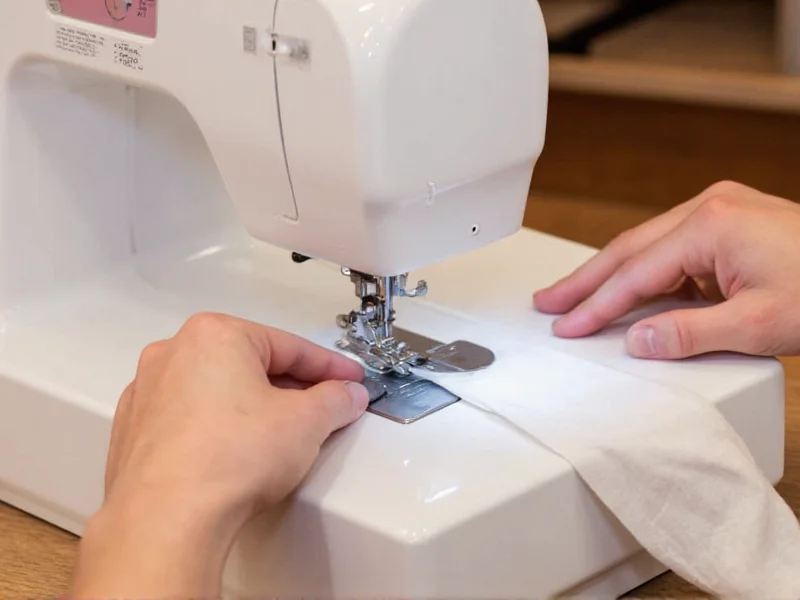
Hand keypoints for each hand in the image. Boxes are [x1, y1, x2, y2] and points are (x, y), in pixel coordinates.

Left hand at [70, 313, 367, 598]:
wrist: (168, 520)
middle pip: (250, 364)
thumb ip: (335, 400)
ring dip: (251, 407)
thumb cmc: (227, 460)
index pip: (288, 346)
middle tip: (321, 408)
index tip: (347, 379)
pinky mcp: (135, 431)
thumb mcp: (307, 423)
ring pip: (216, 390)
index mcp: (215, 335)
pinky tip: (235, 455)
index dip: (328, 366)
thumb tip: (345, 395)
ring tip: (279, 438)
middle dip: (289, 387)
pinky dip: (216, 428)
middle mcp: (174, 354)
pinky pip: (188, 418)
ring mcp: (148, 392)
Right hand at [533, 181, 799, 358]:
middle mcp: (711, 206)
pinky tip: (634, 292)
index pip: (635, 273)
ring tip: (577, 298)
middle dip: (586, 279)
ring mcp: (722, 209)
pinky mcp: (732, 221)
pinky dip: (649, 273)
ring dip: (613, 275)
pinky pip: (674, 247)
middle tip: (548, 301)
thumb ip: (690, 333)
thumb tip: (639, 342)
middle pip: (629, 248)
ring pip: (649, 245)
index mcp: (711, 224)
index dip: (597, 305)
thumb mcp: (759, 324)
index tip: (568, 325)